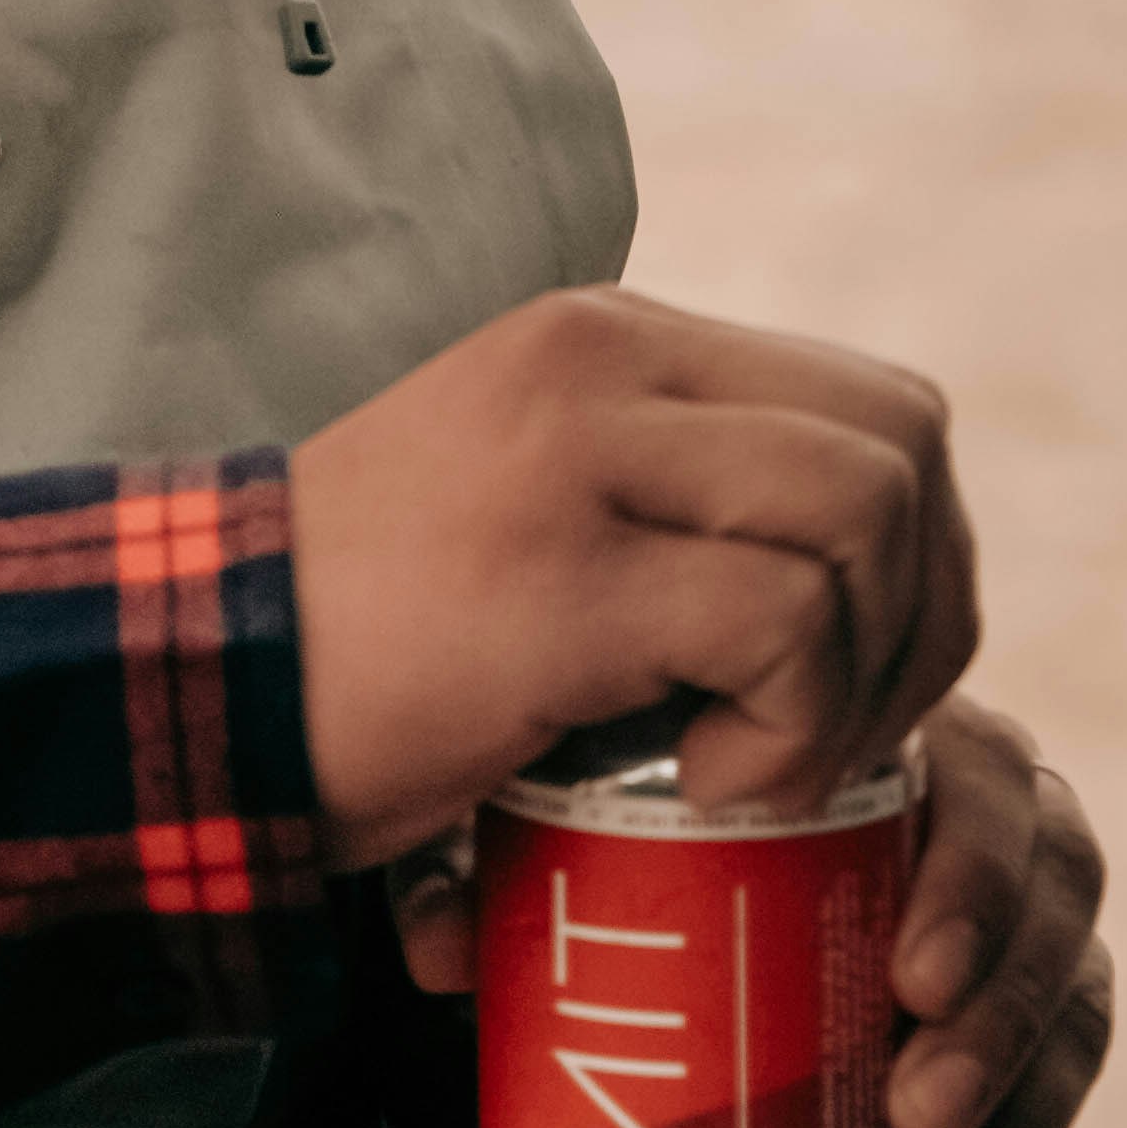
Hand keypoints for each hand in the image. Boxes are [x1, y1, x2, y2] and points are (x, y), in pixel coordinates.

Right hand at [289, 284, 975, 876]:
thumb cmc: (378, 638)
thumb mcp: (540, 508)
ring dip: (861, 677)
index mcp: (613, 341)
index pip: (873, 405)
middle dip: (923, 615)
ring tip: (765, 763)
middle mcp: (609, 361)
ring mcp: (583, 457)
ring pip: (863, 515)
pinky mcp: (563, 577)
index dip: (918, 558)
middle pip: (903, 444)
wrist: (203, 681)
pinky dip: (791, 731)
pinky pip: (782, 622)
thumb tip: (848, 586)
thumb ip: (666, 501)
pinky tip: (707, 786)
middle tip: (844, 737)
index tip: (860, 683)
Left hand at [369, 664, 1114, 1127]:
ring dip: (1017, 1122)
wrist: (658, 924)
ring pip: (1071, 1005)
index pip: (988, 776)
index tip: (905, 978)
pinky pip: (1043, 1107)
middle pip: (1056, 893)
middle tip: (911, 1115)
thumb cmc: (624, 839)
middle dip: (1000, 1016)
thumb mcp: (571, 834)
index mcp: (897, 737)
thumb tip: (437, 947)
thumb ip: (500, 867)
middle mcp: (978, 820)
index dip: (972, 875)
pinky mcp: (1012, 1046)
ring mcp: (1009, 932)